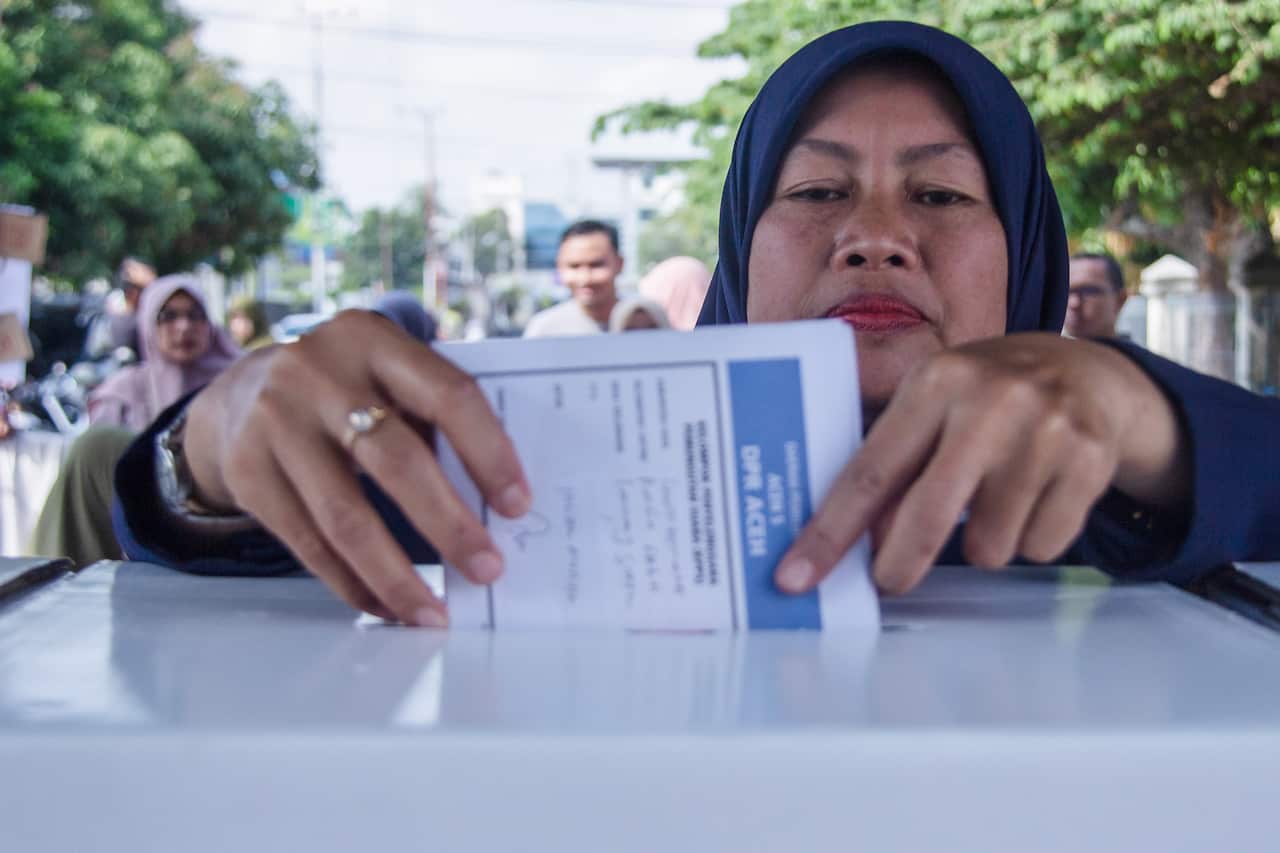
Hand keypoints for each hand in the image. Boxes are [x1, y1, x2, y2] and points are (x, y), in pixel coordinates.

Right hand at [184, 310, 530, 625]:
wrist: (239, 392)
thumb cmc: (347, 390)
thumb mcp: (387, 374)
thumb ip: (435, 416)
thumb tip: (498, 502)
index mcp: (373, 339)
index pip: (447, 394)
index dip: (488, 452)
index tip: (518, 505)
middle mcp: (318, 374)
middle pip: (396, 461)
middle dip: (448, 524)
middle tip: (488, 569)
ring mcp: (275, 423)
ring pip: (345, 517)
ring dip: (397, 575)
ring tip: (434, 613)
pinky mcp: (248, 473)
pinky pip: (308, 544)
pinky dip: (353, 583)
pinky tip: (387, 605)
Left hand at [774, 333, 1189, 595]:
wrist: (1091, 373)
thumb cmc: (986, 397)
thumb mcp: (934, 403)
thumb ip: (895, 462)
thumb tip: (852, 542)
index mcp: (936, 382)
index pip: (870, 472)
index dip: (828, 532)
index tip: (795, 577)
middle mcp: (990, 402)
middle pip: (928, 516)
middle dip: (898, 564)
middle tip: (888, 581)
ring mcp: (1046, 432)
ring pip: (990, 545)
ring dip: (982, 545)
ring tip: (991, 503)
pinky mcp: (1089, 463)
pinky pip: (1040, 546)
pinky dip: (1030, 539)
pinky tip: (1035, 498)